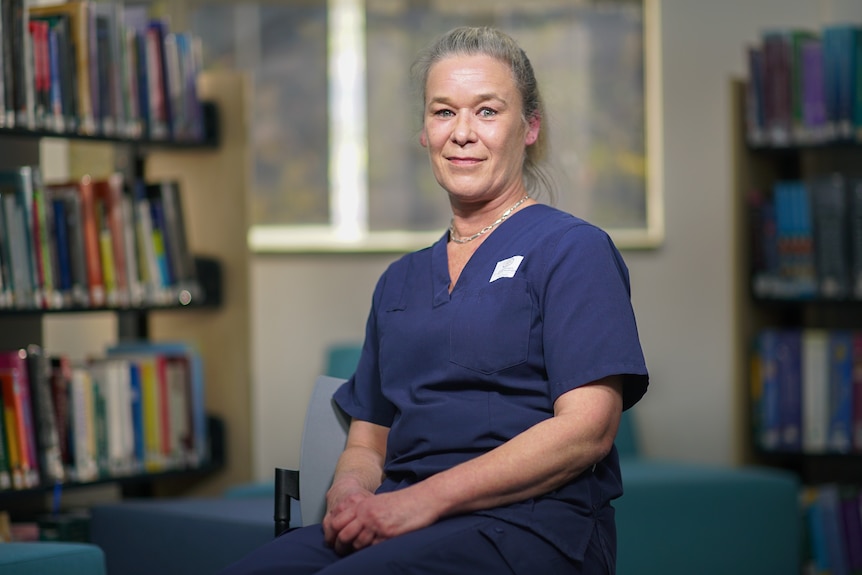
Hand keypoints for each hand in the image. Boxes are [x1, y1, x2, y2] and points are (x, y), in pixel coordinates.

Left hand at [324, 487, 439, 555]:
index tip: (335, 541)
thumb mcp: (379, 502)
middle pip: (344, 535)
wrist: (423, 499)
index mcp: (363, 504)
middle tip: (343, 551)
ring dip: (359, 550)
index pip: (337, 521)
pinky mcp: (388, 534)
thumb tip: (351, 527)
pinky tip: (378, 547)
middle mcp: (367, 514)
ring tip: (363, 550)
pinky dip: (373, 551)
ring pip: (358, 544)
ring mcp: (377, 524)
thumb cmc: (403, 502)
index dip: (333, 533)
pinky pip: (373, 548)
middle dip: (342, 546)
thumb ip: (364, 512)